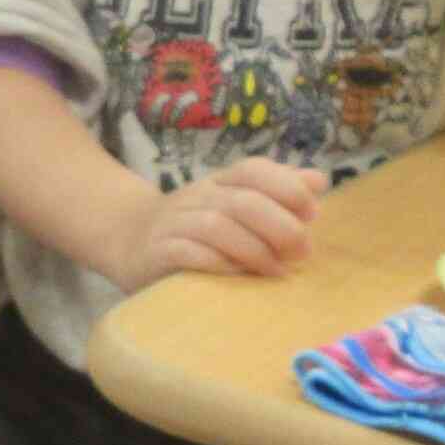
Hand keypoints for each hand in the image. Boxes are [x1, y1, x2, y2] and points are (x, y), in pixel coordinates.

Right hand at [102, 156, 328, 293]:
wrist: (127, 239)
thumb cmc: (194, 225)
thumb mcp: (233, 202)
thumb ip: (276, 191)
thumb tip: (318, 181)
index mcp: (220, 181)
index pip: (254, 169)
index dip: (287, 187)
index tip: (313, 213)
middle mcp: (197, 196)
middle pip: (243, 200)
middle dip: (279, 226)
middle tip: (301, 251)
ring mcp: (174, 223)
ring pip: (217, 226)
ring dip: (254, 248)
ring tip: (276, 270)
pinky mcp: (157, 252)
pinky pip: (188, 253)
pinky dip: (218, 264)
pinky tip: (237, 276)